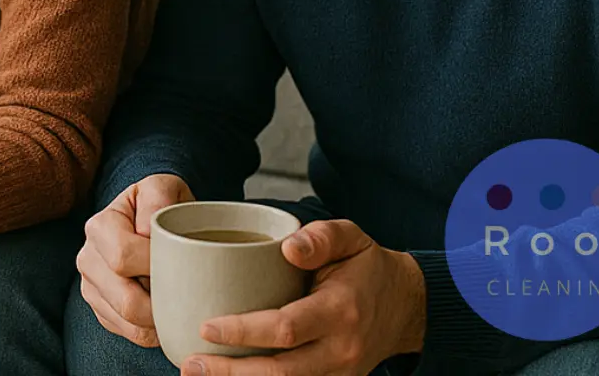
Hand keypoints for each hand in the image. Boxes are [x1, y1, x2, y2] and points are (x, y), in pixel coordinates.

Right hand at [76, 174, 194, 347]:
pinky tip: (164, 313)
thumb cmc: (161, 204)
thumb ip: (158, 199)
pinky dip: (150, 330)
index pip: (123, 257)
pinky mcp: (99, 307)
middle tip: (185, 294)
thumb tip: (147, 234)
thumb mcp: (163, 188)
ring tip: (178, 306)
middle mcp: (88, 257)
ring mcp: (91, 285)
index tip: (180, 262)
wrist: (151, 217)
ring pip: (127, 322)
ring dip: (158, 321)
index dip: (155, 266)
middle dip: (162, 304)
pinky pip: (126, 332)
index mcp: (100, 226)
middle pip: (125, 300)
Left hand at [185, 219, 425, 375]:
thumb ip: (321, 237)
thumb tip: (288, 247)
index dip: (244, 332)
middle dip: (231, 372)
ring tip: (198, 374)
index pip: (286, 329)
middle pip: (281, 371)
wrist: (406, 306)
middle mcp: (341, 350)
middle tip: (191, 362)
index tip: (207, 326)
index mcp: (340, 311)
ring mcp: (340, 374)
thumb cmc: (368, 267)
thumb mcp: (351, 238)